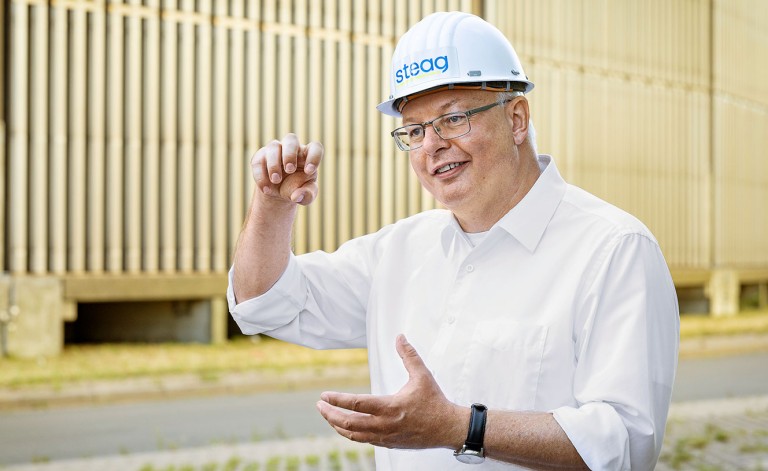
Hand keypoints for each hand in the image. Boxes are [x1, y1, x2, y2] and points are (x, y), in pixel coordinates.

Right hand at [251, 133, 322, 205]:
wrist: (278, 193)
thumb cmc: (297, 189)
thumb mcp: (306, 196)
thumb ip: (307, 195)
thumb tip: (297, 196)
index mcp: (307, 155)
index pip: (315, 147)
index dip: (314, 157)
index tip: (309, 171)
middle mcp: (292, 148)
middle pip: (291, 139)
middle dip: (289, 154)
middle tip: (290, 170)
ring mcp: (275, 150)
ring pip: (273, 146)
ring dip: (274, 164)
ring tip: (275, 180)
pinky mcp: (260, 157)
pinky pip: (258, 161)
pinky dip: (261, 176)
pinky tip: (266, 189)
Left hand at [316, 335, 466, 449]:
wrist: (448, 428)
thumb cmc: (435, 402)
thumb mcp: (422, 375)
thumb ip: (409, 355)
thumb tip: (400, 337)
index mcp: (391, 407)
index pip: (356, 404)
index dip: (337, 399)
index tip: (325, 395)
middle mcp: (385, 424)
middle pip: (349, 423)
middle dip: (330, 414)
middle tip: (320, 405)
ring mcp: (386, 436)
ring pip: (354, 435)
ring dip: (337, 425)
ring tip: (327, 416)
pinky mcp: (389, 443)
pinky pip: (364, 440)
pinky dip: (350, 434)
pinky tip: (345, 428)